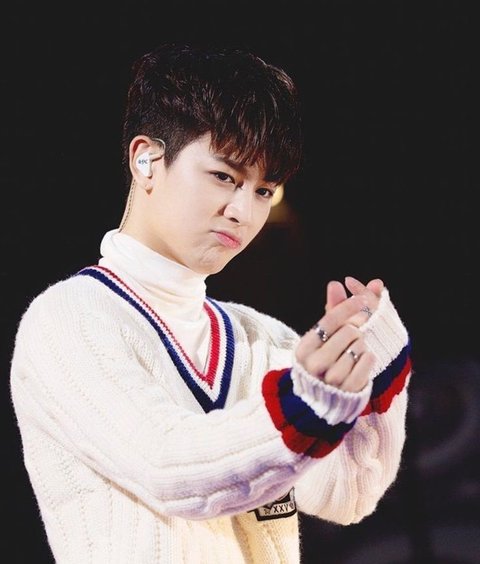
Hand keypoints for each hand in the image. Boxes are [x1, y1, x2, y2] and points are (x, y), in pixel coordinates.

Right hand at [295, 276, 382, 392]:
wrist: (320, 401)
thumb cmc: (322, 361)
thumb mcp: (320, 338)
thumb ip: (331, 311)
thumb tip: (335, 283)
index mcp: (304, 349)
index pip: (329, 320)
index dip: (348, 306)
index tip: (361, 299)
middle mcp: (315, 364)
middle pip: (349, 331)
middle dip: (356, 329)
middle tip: (355, 334)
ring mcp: (332, 379)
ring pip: (360, 346)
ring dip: (362, 345)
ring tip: (354, 352)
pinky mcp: (349, 389)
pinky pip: (368, 361)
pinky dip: (369, 358)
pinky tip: (361, 360)